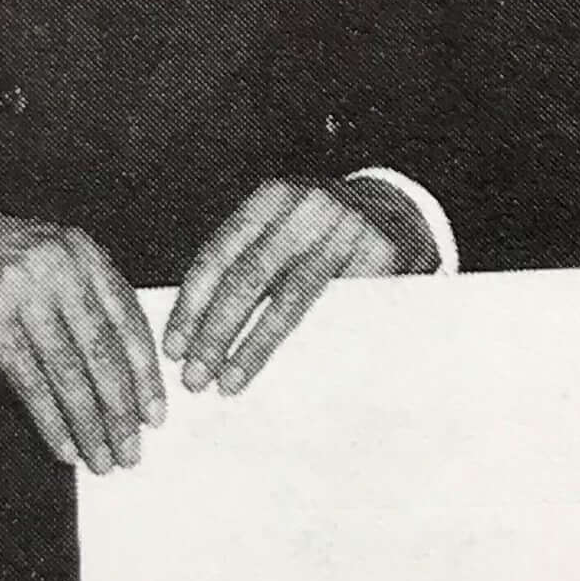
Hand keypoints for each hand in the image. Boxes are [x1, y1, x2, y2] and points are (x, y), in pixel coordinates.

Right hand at [0, 199, 162, 473]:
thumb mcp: (52, 264)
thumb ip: (89, 303)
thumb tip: (128, 379)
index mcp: (85, 254)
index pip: (129, 322)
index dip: (146, 375)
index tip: (155, 415)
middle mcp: (60, 267)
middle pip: (103, 352)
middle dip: (121, 410)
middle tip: (131, 451)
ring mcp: (23, 290)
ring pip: (69, 372)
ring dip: (88, 424)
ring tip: (101, 458)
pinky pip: (29, 381)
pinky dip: (50, 421)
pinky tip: (63, 447)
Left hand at [167, 177, 432, 396]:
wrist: (405, 212)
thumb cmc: (329, 233)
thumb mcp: (286, 227)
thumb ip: (249, 259)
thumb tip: (194, 328)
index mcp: (272, 197)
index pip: (218, 254)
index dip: (191, 305)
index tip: (174, 350)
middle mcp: (308, 206)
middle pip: (247, 278)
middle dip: (215, 333)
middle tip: (195, 378)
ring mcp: (347, 229)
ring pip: (289, 298)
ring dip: (253, 347)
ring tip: (229, 384)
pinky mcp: (382, 254)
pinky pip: (339, 308)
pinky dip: (311, 342)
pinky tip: (292, 371)